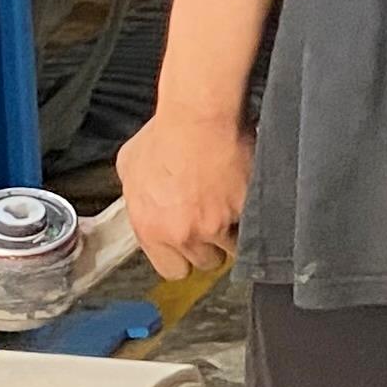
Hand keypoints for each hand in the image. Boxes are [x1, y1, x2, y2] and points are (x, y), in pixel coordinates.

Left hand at [118, 107, 253, 278]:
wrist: (198, 115)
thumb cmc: (164, 134)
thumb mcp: (131, 166)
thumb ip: (137, 198)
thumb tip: (145, 204)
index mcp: (151, 229)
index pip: (171, 270)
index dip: (184, 256)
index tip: (190, 242)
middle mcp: (182, 234)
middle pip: (206, 263)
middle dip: (211, 245)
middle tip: (214, 220)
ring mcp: (216, 225)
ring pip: (235, 249)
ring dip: (236, 233)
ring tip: (233, 206)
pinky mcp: (245, 210)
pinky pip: (255, 225)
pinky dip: (253, 213)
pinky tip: (247, 194)